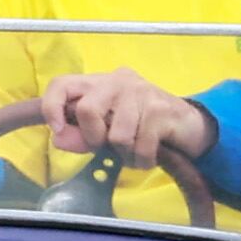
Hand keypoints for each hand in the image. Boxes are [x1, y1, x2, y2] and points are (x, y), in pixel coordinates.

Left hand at [35, 67, 218, 167]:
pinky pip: (140, 146)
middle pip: (87, 110)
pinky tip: (150, 155)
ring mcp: (140, 92)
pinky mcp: (160, 108)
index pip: (62, 84)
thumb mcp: (107, 131)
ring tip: (136, 150)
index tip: (58, 129)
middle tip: (110, 146)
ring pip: (117, 135)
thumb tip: (58, 138)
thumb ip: (80, 136)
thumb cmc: (142, 127)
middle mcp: (117, 81)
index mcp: (98, 83)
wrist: (188, 125)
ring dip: (126, 154)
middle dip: (95, 138)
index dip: (52, 106)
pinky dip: (143, 159)